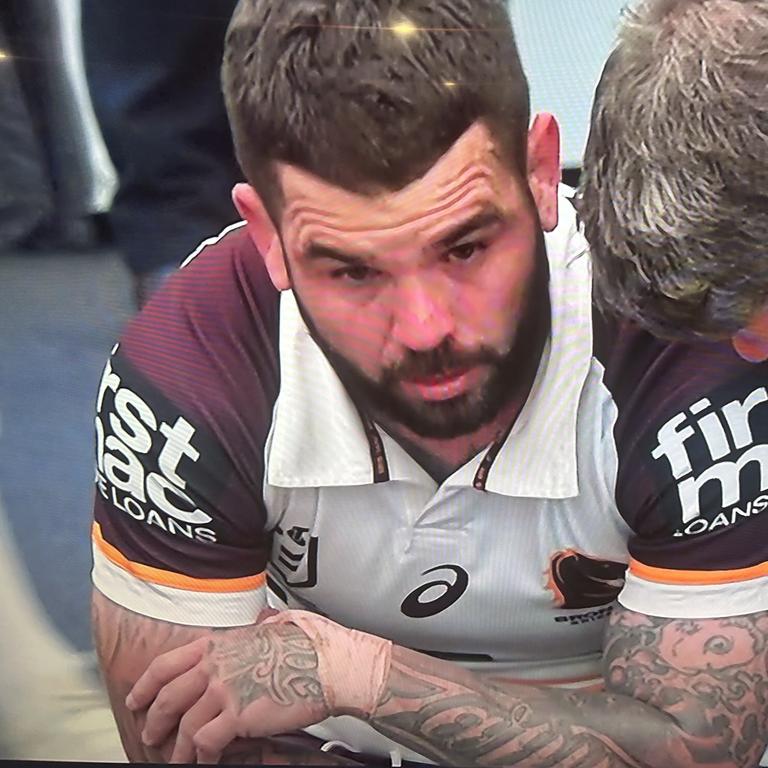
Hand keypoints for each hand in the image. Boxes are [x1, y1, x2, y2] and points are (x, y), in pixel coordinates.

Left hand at [126, 617, 330, 762]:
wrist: (328, 662)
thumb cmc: (309, 644)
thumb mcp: (276, 625)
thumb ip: (260, 626)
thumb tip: (264, 621)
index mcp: (219, 642)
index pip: (167, 663)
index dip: (146, 684)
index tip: (137, 698)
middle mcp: (215, 663)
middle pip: (168, 696)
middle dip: (154, 720)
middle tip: (149, 734)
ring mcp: (224, 689)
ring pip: (183, 725)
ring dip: (177, 748)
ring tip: (176, 759)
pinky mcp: (237, 715)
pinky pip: (205, 743)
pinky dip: (201, 757)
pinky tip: (205, 762)